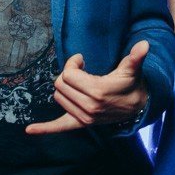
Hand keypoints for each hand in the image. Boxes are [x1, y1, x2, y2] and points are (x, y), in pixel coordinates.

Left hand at [25, 41, 148, 134]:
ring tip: (79, 83)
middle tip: (80, 69)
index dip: (73, 62)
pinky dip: (44, 129)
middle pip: (60, 84)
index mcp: (97, 92)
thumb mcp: (132, 69)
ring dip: (64, 88)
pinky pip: (59, 127)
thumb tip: (144, 45)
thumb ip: (135, 57)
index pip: (69, 73)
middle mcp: (88, 107)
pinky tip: (29, 130)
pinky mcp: (81, 124)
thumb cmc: (131, 84)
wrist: (137, 107)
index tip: (82, 59)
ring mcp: (84, 117)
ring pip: (58, 97)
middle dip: (68, 74)